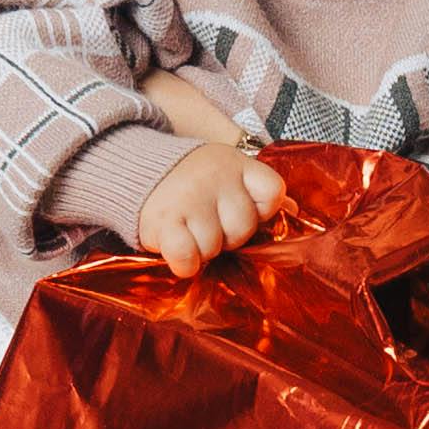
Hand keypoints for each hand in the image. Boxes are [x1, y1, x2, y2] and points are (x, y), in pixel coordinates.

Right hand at [139, 130, 282, 265]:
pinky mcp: (164, 221)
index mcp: (236, 164)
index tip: (239, 210)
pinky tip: (178, 251)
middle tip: (208, 225)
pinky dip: (184, 263)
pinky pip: (187, 257)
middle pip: (243, 227)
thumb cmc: (190, 181)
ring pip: (214, 246)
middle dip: (228, 236)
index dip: (261, 211)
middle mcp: (215, 178)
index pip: (272, 193)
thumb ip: (257, 192)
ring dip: (202, 249)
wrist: (133, 170)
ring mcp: (190, 199)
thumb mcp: (228, 174)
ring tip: (189, 233)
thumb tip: (295, 211)